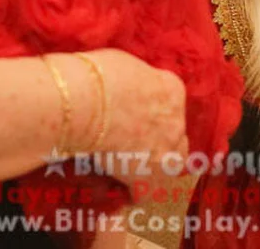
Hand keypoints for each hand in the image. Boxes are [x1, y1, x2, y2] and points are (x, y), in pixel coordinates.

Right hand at [85, 50, 187, 197]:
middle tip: (132, 140)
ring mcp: (166, 151)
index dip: (153, 110)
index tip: (137, 115)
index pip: (171, 102)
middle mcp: (176, 121)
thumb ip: (137, 82)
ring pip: (170, 164)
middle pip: (174, 133)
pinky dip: (133, 192)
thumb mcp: (126, 66)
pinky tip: (119, 188)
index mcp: (172, 89)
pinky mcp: (148, 179)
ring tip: (128, 166)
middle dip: (158, 137)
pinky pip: (145, 192)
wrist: (84, 103)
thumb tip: (130, 88)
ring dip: (153, 165)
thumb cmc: (97, 77)